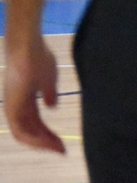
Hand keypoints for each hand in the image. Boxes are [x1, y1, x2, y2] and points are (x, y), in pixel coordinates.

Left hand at [4, 34, 64, 153]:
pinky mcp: (12, 106)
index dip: (48, 135)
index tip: (63, 143)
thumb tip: (51, 106)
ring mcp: (12, 108)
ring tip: (58, 147)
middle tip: (63, 150)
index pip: (35, 125)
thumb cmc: (38, 58)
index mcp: (25, 102)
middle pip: (30, 133)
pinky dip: (33, 138)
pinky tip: (47, 140)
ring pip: (24, 135)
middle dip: (47, 143)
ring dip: (41, 143)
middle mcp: (16, 108)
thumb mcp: (48, 79)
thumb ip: (49, 94)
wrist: (27, 46)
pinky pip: (20, 130)